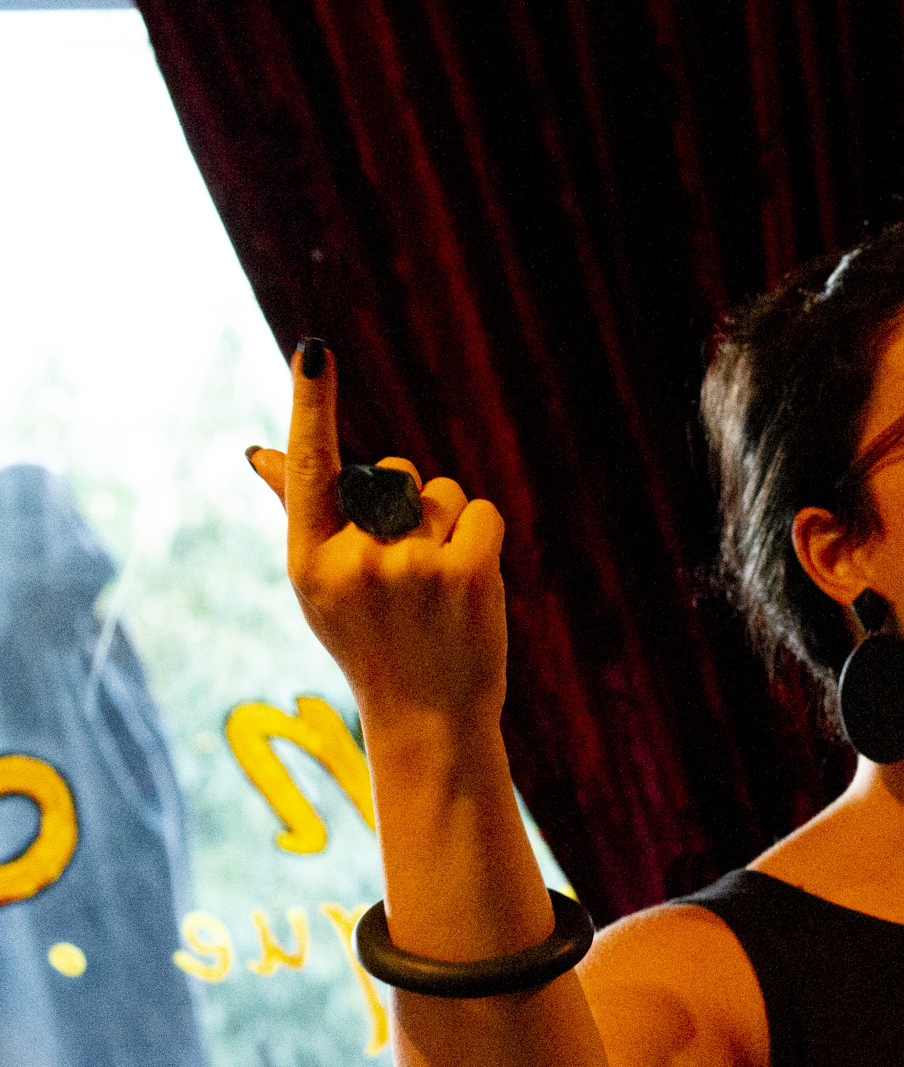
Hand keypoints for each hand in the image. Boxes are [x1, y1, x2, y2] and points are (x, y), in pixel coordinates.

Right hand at [246, 340, 507, 730]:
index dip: (312, 404)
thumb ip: (297, 509)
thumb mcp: (319, 581)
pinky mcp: (465, 574)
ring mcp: (411, 567)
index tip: (315, 350)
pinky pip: (482, 512)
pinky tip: (470, 578)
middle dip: (407, 502)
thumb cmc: (369, 638)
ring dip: (448, 523)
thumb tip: (259, 451)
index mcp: (310, 559)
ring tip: (436, 584)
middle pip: (393, 474)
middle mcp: (354, 560)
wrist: (426, 715)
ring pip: (443, 494)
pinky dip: (482, 534)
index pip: (310, 468)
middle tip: (405, 570)